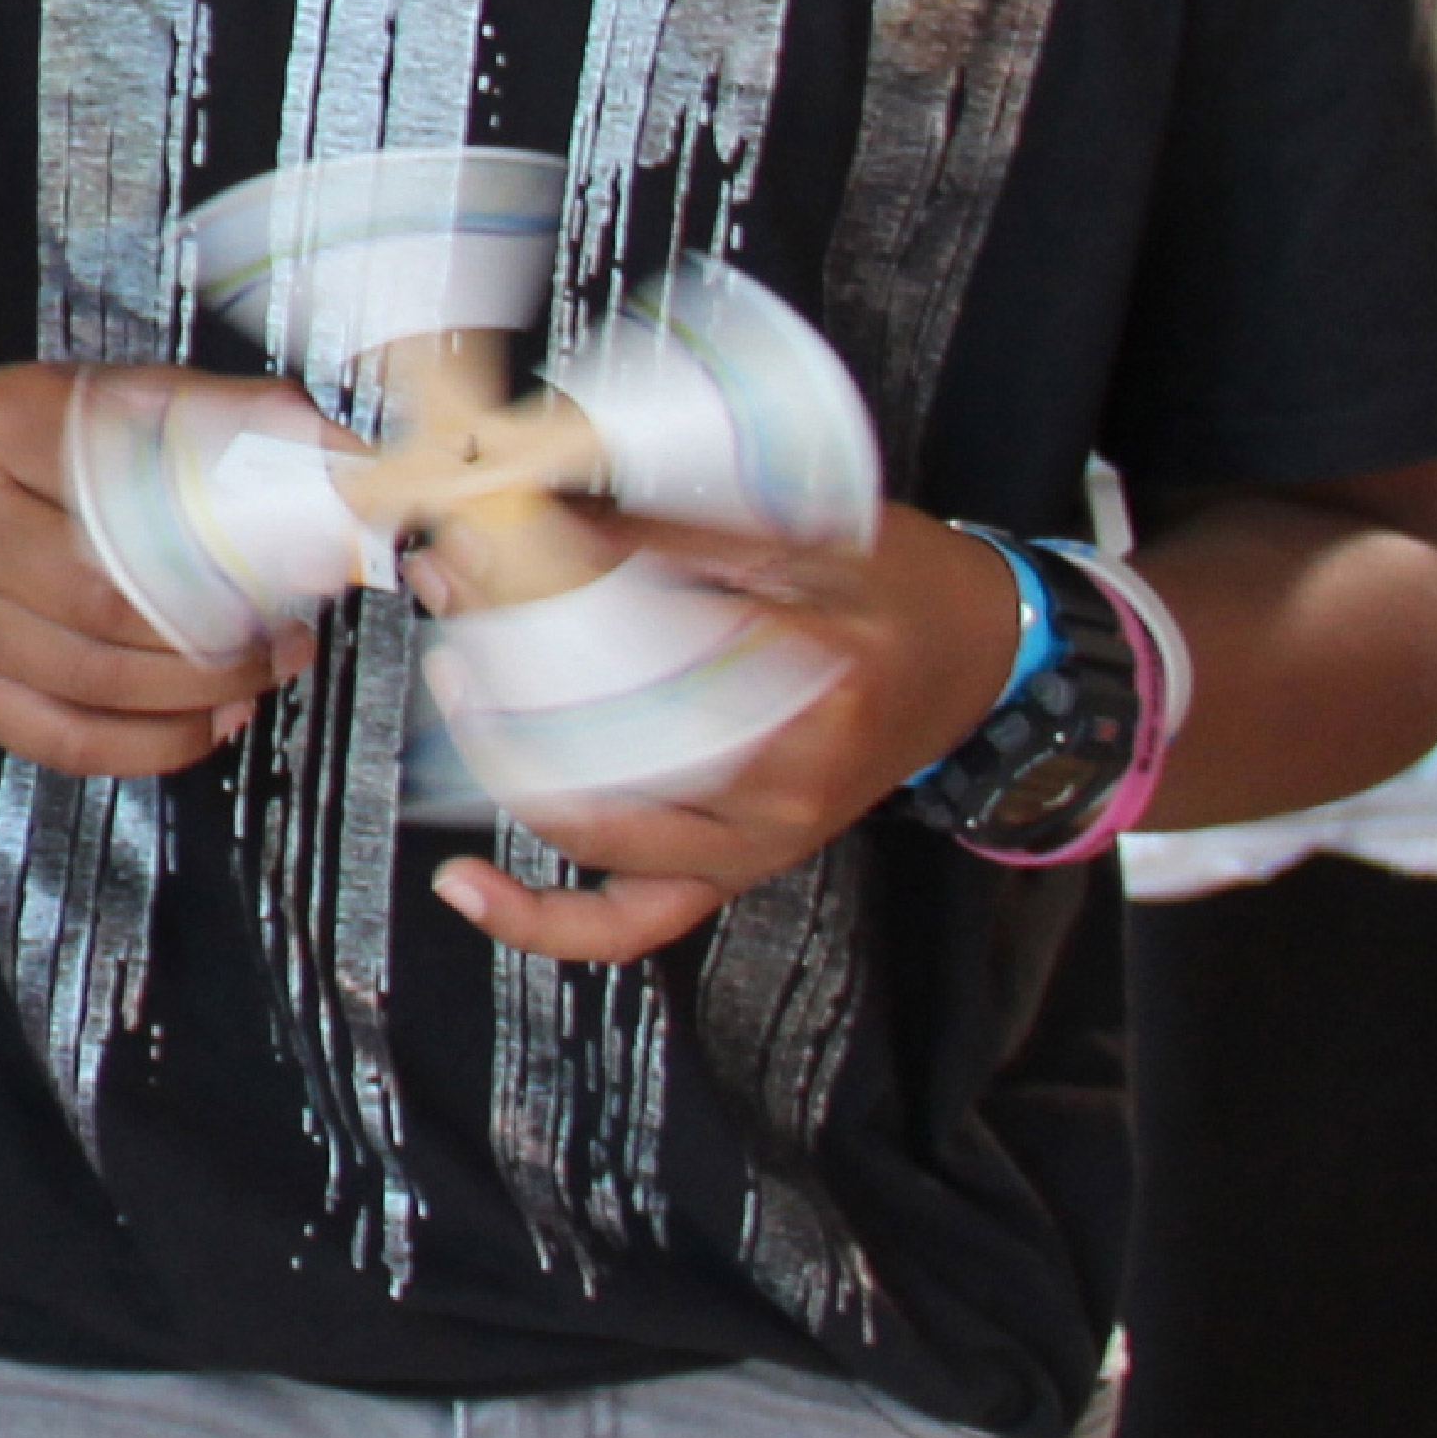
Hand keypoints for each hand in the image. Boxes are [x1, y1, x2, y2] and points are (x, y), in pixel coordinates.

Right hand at [0, 365, 314, 778]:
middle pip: (110, 595)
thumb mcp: (99, 402)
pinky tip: (209, 725)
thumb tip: (327, 448)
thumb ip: (205, 415)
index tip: (301, 549)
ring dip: (204, 689)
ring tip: (261, 672)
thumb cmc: (29, 458)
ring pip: (97, 676)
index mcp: (0, 423)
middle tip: (287, 631)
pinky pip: (68, 739)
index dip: (223, 523)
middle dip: (222, 627)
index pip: (125, 476)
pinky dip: (155, 745)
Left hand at [429, 502, 1031, 964]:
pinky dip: (543, 918)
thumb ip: (671, 534)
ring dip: (503, 754)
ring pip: (595, 823)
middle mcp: (787, 778)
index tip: (480, 540)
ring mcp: (760, 838)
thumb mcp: (804, 533)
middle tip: (455, 590)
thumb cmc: (903, 591)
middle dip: (507, 667)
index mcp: (813, 676)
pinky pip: (633, 921)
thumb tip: (541, 516)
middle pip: (604, 739)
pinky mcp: (738, 869)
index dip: (540, 588)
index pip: (640, 639)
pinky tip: (468, 887)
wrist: (981, 656)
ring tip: (459, 677)